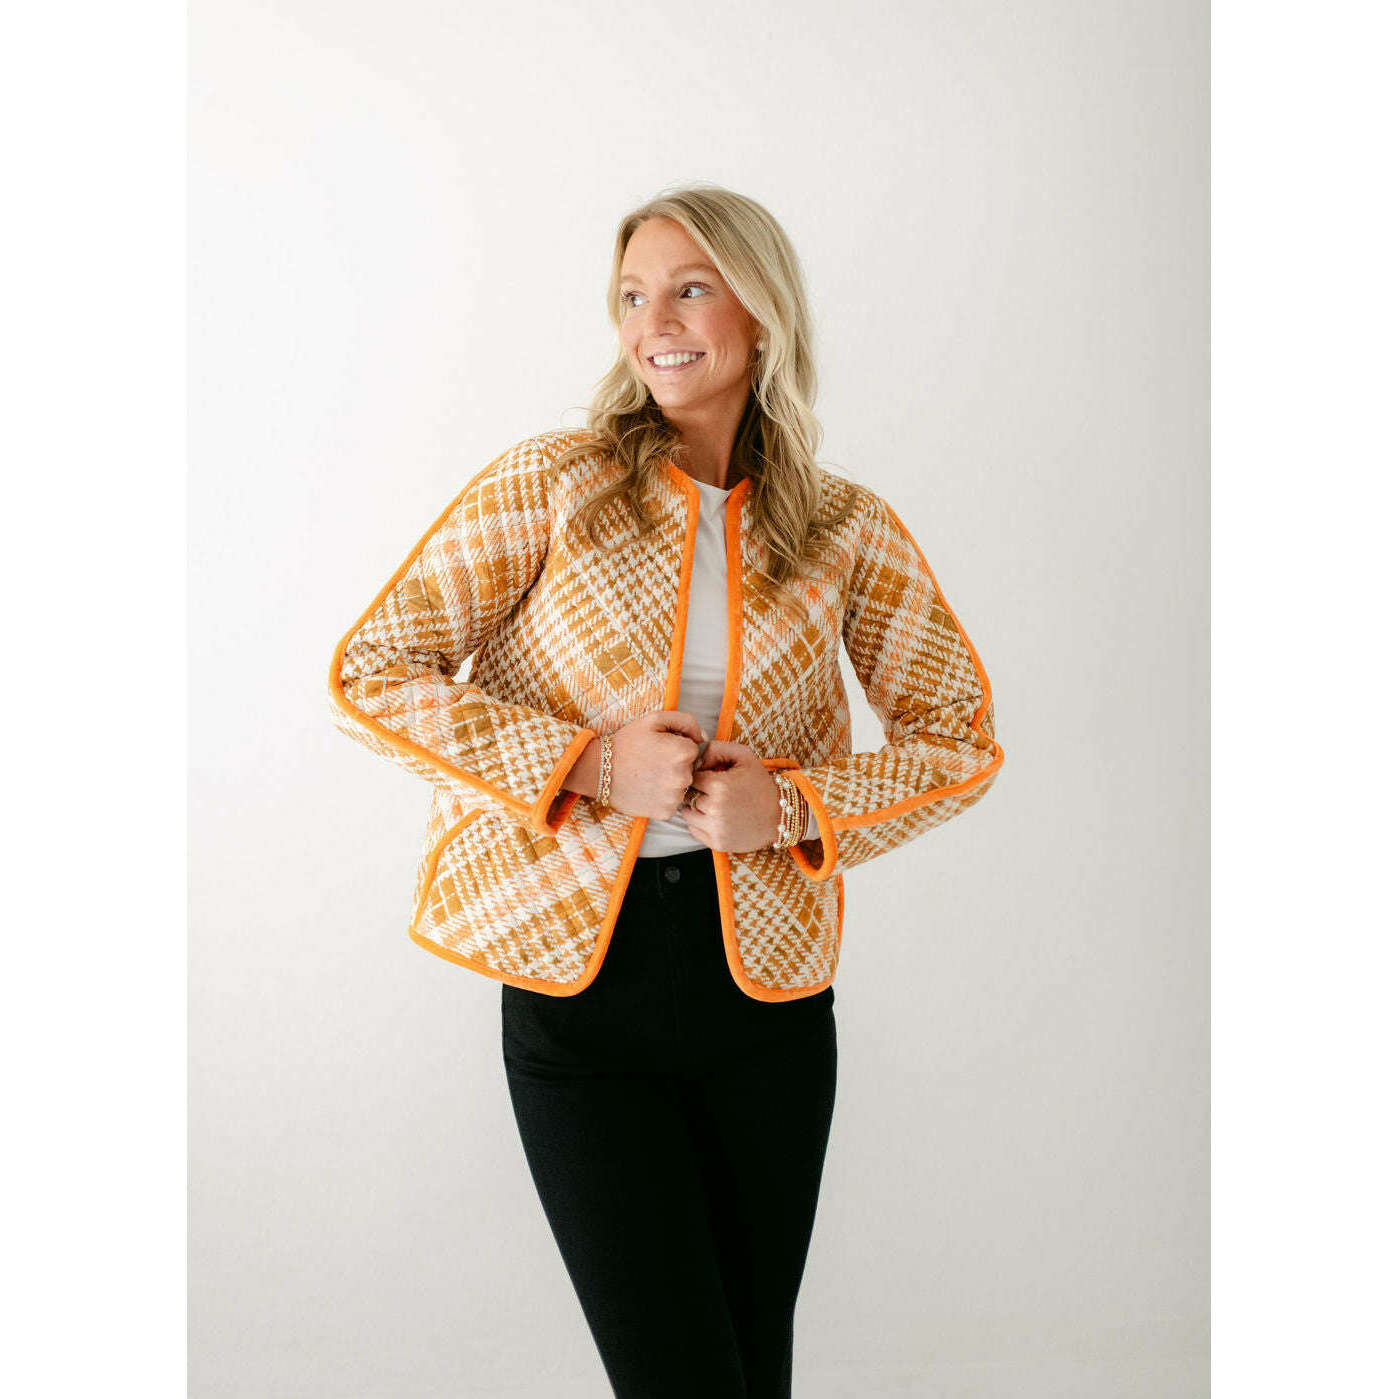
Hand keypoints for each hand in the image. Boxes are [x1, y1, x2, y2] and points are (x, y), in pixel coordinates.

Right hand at [600, 710, 706, 818]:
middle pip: (690, 768)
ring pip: (682, 786)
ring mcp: (674, 796)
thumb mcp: (654, 720)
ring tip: (649, 776)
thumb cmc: (627, 743)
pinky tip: (647, 789)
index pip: (693, 749)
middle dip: (675, 764)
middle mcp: (682, 776)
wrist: (599, 771)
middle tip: (652, 762)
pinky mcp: (665, 812)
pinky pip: (673, 802)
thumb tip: (704, 737)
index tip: (659, 748)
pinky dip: (663, 797)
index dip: (677, 746)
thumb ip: (686, 721)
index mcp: (683, 752)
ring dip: (671, 781)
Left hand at [678, 739, 783, 853]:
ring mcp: (715, 828)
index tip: (712, 778)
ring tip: (713, 804)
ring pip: (687, 814)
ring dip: (695, 808)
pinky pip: (694, 830)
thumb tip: (695, 756)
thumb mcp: (744, 756)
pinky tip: (715, 817)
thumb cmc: (761, 784)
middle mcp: (714, 808)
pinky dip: (700, 824)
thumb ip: (717, 748)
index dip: (700, 775)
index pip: (692, 777)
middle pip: (688, 795)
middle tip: (712, 791)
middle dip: (697, 791)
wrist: (780, 815)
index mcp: (719, 785)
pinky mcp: (717, 843)